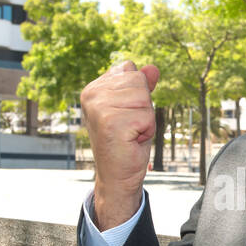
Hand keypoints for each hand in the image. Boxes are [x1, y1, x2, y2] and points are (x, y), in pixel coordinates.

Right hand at [80, 60, 159, 229]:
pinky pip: (147, 115)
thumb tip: (154, 68)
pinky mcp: (111, 122)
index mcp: (93, 88)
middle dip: (144, 106)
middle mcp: (91, 95)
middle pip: (139, 80)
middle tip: (131, 127)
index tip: (126, 114)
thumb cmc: (127, 142)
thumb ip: (142, 86)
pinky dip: (147, 130)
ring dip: (146, 118)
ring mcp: (99, 108)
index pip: (129, 68)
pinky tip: (132, 141)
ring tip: (131, 133)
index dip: (137, 93)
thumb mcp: (136, 108)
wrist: (117, 177)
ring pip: (144, 97)